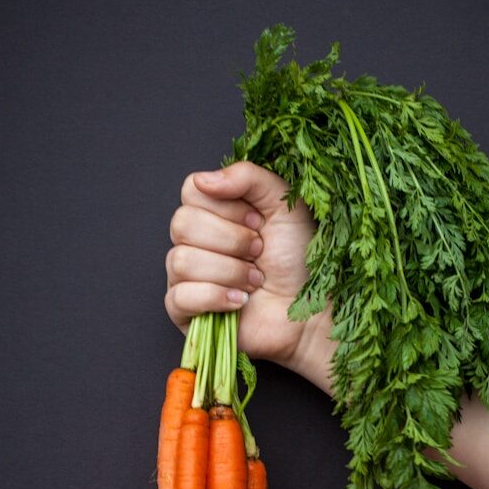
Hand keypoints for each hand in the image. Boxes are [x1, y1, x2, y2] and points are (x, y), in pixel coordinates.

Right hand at [166, 161, 334, 390]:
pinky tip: (240, 302)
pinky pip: (179, 297)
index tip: (259, 223)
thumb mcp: (284, 204)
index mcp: (212, 212)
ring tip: (256, 280)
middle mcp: (193, 241)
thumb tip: (203, 180)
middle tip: (259, 253)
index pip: (191, 191)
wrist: (309, 311)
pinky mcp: (185, 312)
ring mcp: (185, 277)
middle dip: (231, 240)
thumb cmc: (299, 260)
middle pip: (182, 224)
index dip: (227, 207)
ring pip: (181, 260)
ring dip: (230, 271)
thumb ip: (247, 176)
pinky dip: (215, 297)